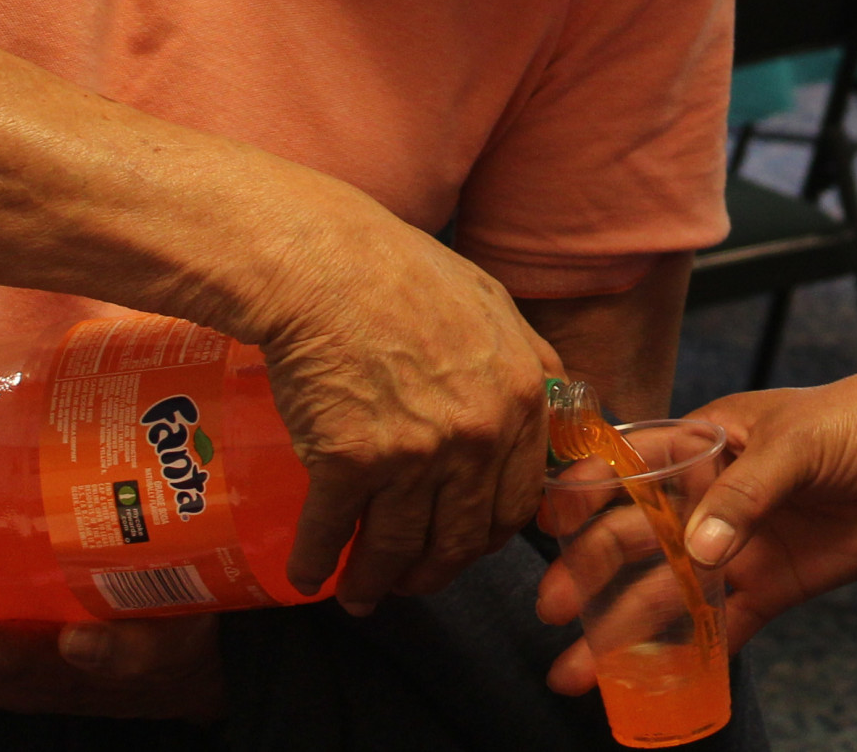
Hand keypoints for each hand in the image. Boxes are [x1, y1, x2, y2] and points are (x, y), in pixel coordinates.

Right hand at [0, 569, 222, 716]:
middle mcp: (15, 663)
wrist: (216, 649)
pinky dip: (106, 653)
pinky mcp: (151, 655)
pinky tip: (85, 641)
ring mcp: (74, 664)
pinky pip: (128, 659)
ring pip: (6, 662)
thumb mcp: (46, 557)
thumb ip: (9, 496)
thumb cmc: (109, 597)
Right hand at [251, 220, 565, 613]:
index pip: (516, 502)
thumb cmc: (404, 272)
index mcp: (518, 401)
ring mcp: (414, 455)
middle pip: (461, 538)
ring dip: (375, 581)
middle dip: (435, 571)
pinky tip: (305, 576)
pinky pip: (331, 532)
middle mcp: (476, 438)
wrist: (326, 264)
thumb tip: (551, 401)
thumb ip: (530, 358)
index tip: (463, 544)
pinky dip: (314, 563)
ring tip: (358, 593)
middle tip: (412, 578)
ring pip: (398, 548)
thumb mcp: (494, 304)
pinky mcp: (350, 463)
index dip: (486, 535)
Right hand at [536, 372, 856, 694]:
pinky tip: (652, 685)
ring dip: (621, 631)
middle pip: (634, 540)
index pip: (628, 467)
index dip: (584, 494)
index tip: (545, 523)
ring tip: (576, 672)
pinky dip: (690, 656)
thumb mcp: (798, 441)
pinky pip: (722, 627)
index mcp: (704, 442)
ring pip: (667, 594)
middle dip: (587, 575)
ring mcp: (737, 546)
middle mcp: (707, 498)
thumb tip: (696, 550)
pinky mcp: (771, 587)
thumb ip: (745, 492)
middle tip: (552, 613)